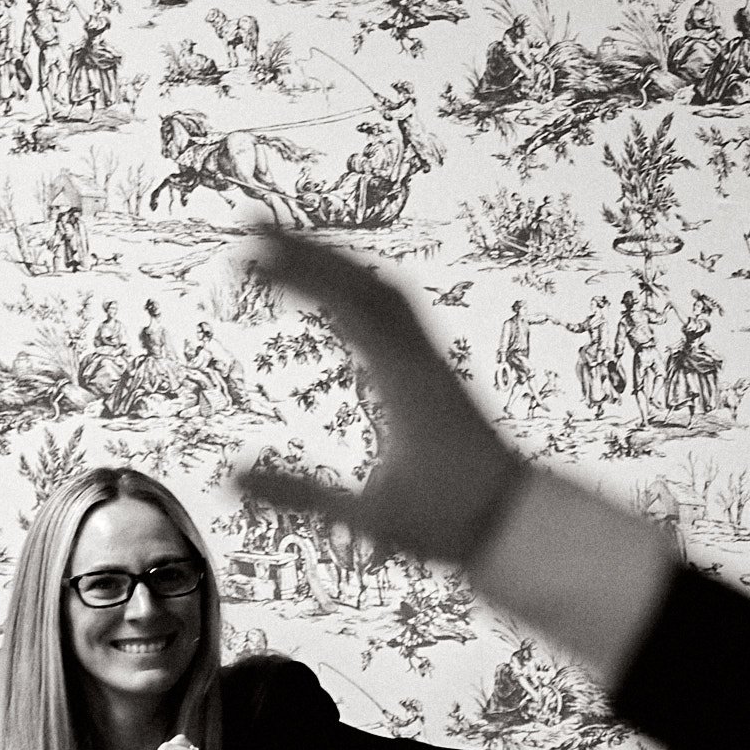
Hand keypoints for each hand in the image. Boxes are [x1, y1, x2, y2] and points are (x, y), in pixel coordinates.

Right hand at [236, 233, 526, 563]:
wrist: (520, 522)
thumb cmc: (452, 521)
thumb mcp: (369, 515)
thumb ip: (299, 494)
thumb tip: (230, 477)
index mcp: (403, 382)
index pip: (349, 307)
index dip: (300, 272)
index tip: (255, 253)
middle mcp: (420, 359)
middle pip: (363, 283)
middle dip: (308, 249)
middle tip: (255, 228)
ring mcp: (432, 362)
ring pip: (383, 291)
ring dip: (336, 262)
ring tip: (287, 247)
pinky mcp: (437, 373)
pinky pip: (396, 312)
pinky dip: (361, 290)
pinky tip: (342, 293)